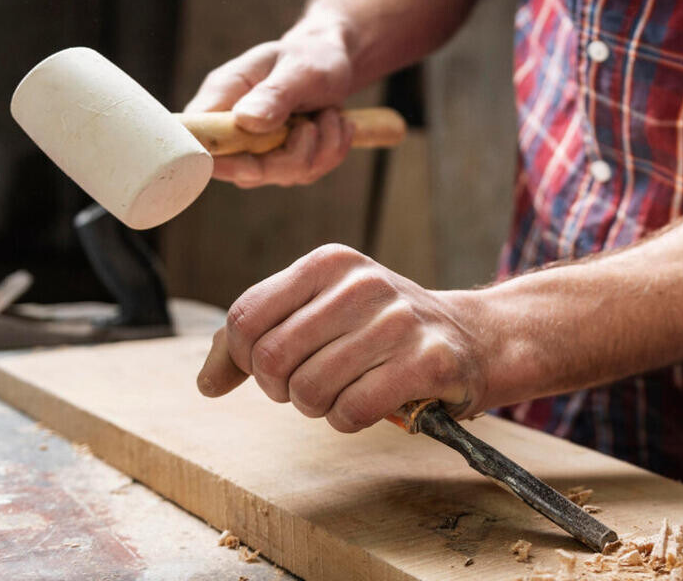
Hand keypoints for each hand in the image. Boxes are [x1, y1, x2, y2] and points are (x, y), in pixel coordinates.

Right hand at [184, 6, 358, 187]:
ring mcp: (259, 150)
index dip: (216, 161)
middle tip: (312, 124)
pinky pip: (309, 173)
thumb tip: (246, 121)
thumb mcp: (297, 69)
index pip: (198, 139)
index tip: (252, 164)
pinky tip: (336, 124)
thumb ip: (273, 94)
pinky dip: (332, 150)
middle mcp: (235, 130)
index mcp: (222, 97)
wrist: (333, 61)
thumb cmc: (309, 57)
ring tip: (329, 114)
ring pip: (284, 175)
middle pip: (247, 171)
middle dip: (292, 155)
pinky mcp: (284, 161)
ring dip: (320, 147)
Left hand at [196, 244, 489, 432]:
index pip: (245, 319)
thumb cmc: (385, 331)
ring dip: (321, 408)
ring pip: (309, 391)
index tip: (281, 366)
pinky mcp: (428, 361)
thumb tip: (206, 383)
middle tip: (317, 384)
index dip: (248, 359)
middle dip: (285, 389)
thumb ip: (257, 339)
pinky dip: (351, 420)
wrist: (475, 338)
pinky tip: (375, 403)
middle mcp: (363, 283)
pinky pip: (351, 411)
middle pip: (272, 359)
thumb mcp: (321, 313)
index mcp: (330, 263)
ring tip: (350, 390)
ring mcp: (399, 320)